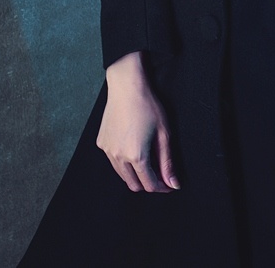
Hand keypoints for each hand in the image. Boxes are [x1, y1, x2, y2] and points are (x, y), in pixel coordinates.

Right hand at [96, 51, 178, 192]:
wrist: (126, 86)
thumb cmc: (148, 106)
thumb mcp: (164, 133)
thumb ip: (167, 162)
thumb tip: (173, 184)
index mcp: (137, 156)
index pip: (150, 184)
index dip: (162, 187)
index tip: (169, 184)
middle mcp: (119, 157)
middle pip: (134, 184)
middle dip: (148, 183)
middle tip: (159, 173)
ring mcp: (107, 151)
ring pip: (122, 175)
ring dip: (135, 174)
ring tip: (147, 158)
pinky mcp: (101, 143)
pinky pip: (113, 161)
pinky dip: (123, 162)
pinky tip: (132, 147)